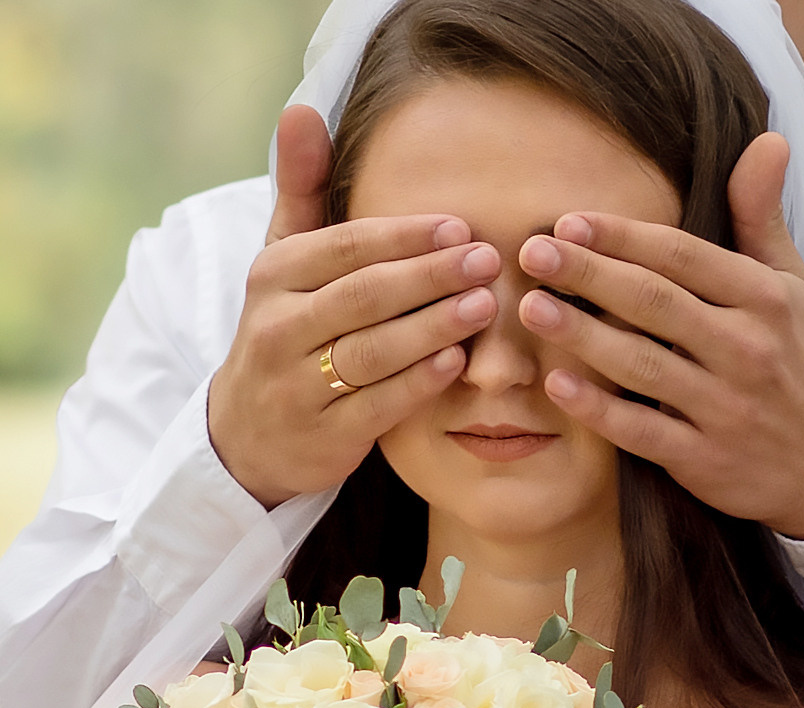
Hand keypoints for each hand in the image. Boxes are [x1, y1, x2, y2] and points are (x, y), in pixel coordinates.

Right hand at [208, 106, 500, 508]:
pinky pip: (377, 405)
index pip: (345, 248)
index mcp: (273, 276)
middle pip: (362, 296)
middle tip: (487, 260)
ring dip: (433, 326)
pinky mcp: (324, 435)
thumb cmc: (285, 331)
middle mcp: (278, 329)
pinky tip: (456, 362)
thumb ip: (301, 189)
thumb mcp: (282, 261)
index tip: (460, 226)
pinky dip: (418, 383)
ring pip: (371, 351)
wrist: (248, 434)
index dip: (404, 237)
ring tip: (484, 306)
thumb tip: (301, 109)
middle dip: (429, 276)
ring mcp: (298, 387)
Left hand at [517, 133, 803, 539]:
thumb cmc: (800, 368)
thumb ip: (762, 219)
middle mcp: (746, 348)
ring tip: (530, 309)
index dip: (622, 237)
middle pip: (654, 302)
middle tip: (532, 252)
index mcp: (762, 299)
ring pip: (641, 365)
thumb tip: (767, 140)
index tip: (569, 221)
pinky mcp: (705, 460)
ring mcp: (724, 407)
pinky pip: (641, 431)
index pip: (682, 256)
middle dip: (588, 273)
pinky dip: (599, 409)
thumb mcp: (793, 289)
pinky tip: (558, 384)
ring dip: (581, 334)